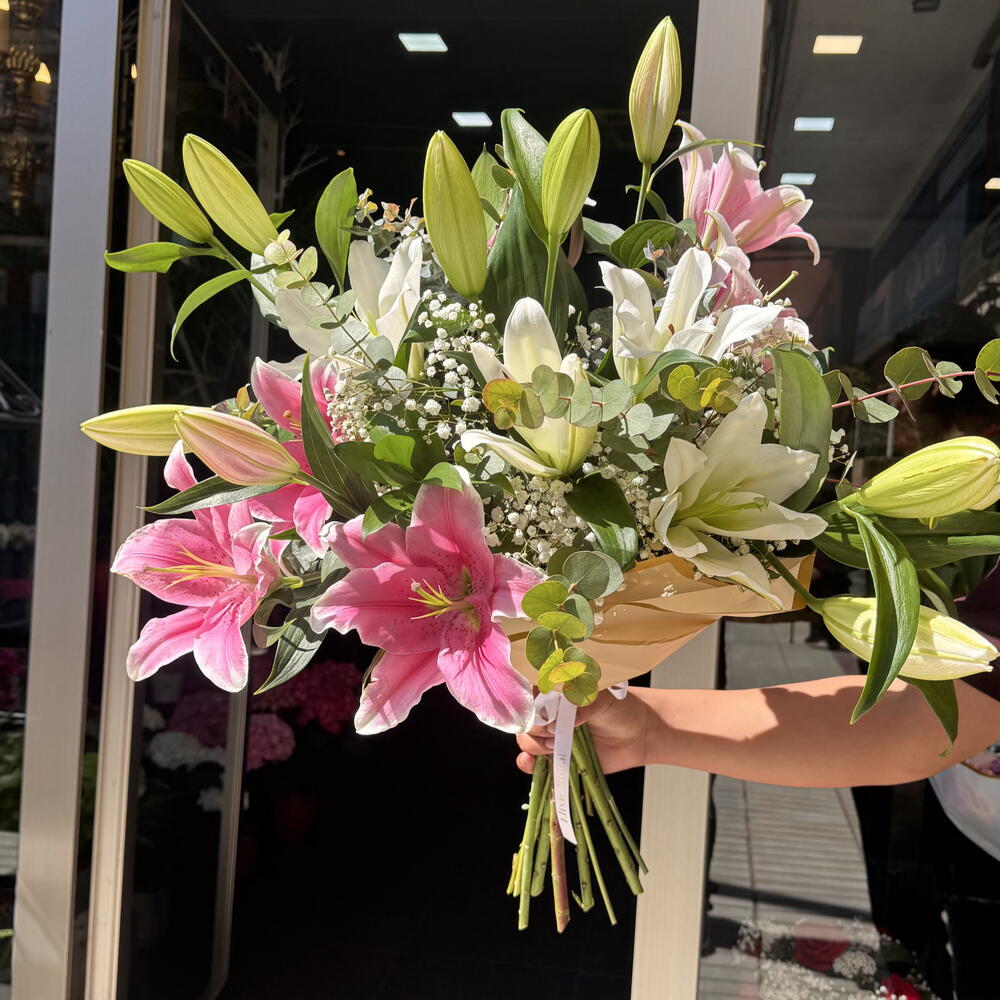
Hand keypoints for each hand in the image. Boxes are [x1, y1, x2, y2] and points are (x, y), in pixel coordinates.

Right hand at [515, 687, 659, 774]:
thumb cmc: (620, 709)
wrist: (638, 734)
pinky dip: (526, 763)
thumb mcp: (600, 699)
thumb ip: (580, 704)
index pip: (526, 691)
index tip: (537, 708)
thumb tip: (562, 719)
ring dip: (536, 744)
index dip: (526, 700)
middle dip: (535, 726)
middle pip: (523, 719)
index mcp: (555, 690)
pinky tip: (531, 762)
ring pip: (525, 739)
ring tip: (558, 744)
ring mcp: (550, 735)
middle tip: (556, 728)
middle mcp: (548, 711)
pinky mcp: (555, 757)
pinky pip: (531, 762)